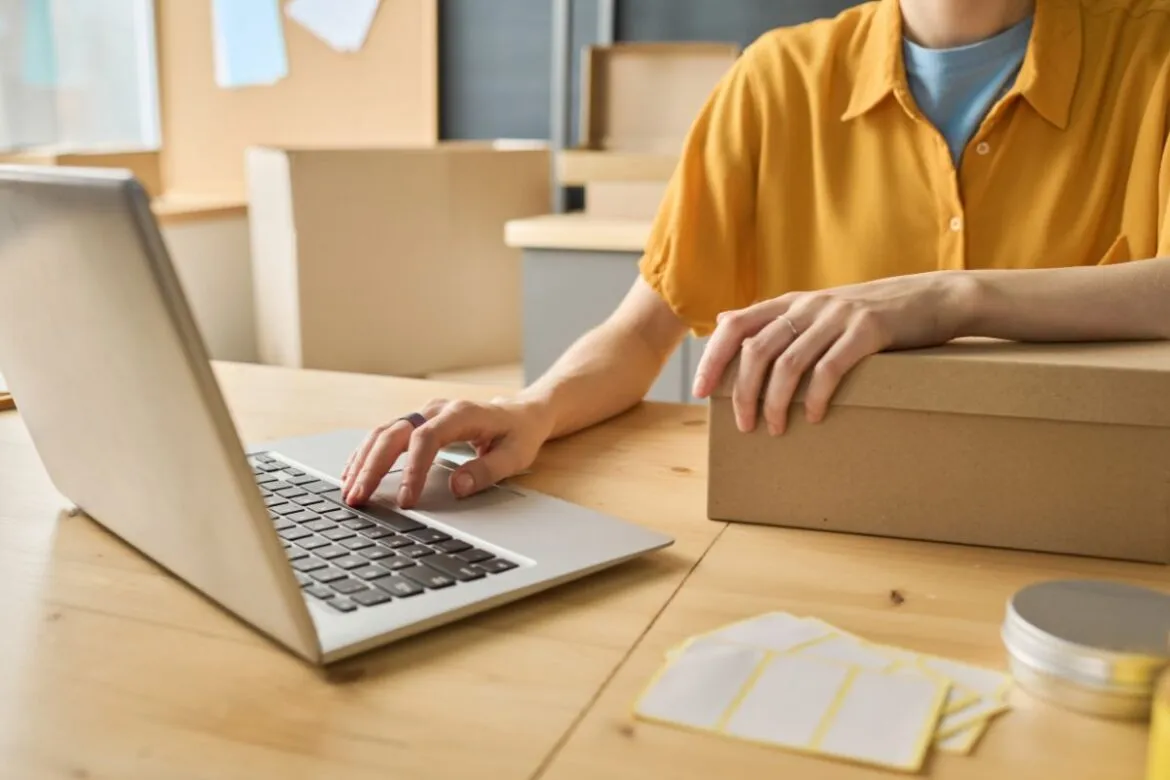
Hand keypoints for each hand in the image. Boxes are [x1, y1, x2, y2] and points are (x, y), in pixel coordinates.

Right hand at [341, 397, 553, 508]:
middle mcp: (437, 410)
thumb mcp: (516, 456)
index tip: (406, 501)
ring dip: (363, 461)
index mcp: (462, 414)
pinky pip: (385, 434)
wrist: (522, 413)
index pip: (427, 438)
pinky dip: (367, 454)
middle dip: (374, 466)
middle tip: (359, 498)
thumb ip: (487, 471)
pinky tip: (353, 473)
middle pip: (395, 433)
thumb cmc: (519, 435)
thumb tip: (457, 486)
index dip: (413, 469)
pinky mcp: (417, 422)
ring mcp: (424, 413)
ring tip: (350, 491)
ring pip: (384, 432)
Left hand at [692, 271, 973, 433]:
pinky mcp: (868, 330)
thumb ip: (777, 318)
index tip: (699, 390)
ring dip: (777, 403)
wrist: (934, 298)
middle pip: (757, 351)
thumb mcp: (820, 310)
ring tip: (775, 430)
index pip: (736, 325)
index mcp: (792, 303)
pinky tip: (814, 417)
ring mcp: (837, 316)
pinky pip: (830, 368)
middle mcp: (809, 306)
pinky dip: (816, 397)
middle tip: (744, 426)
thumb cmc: (873, 314)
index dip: (713, 357)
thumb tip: (726, 320)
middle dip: (743, 392)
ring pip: (789, 363)